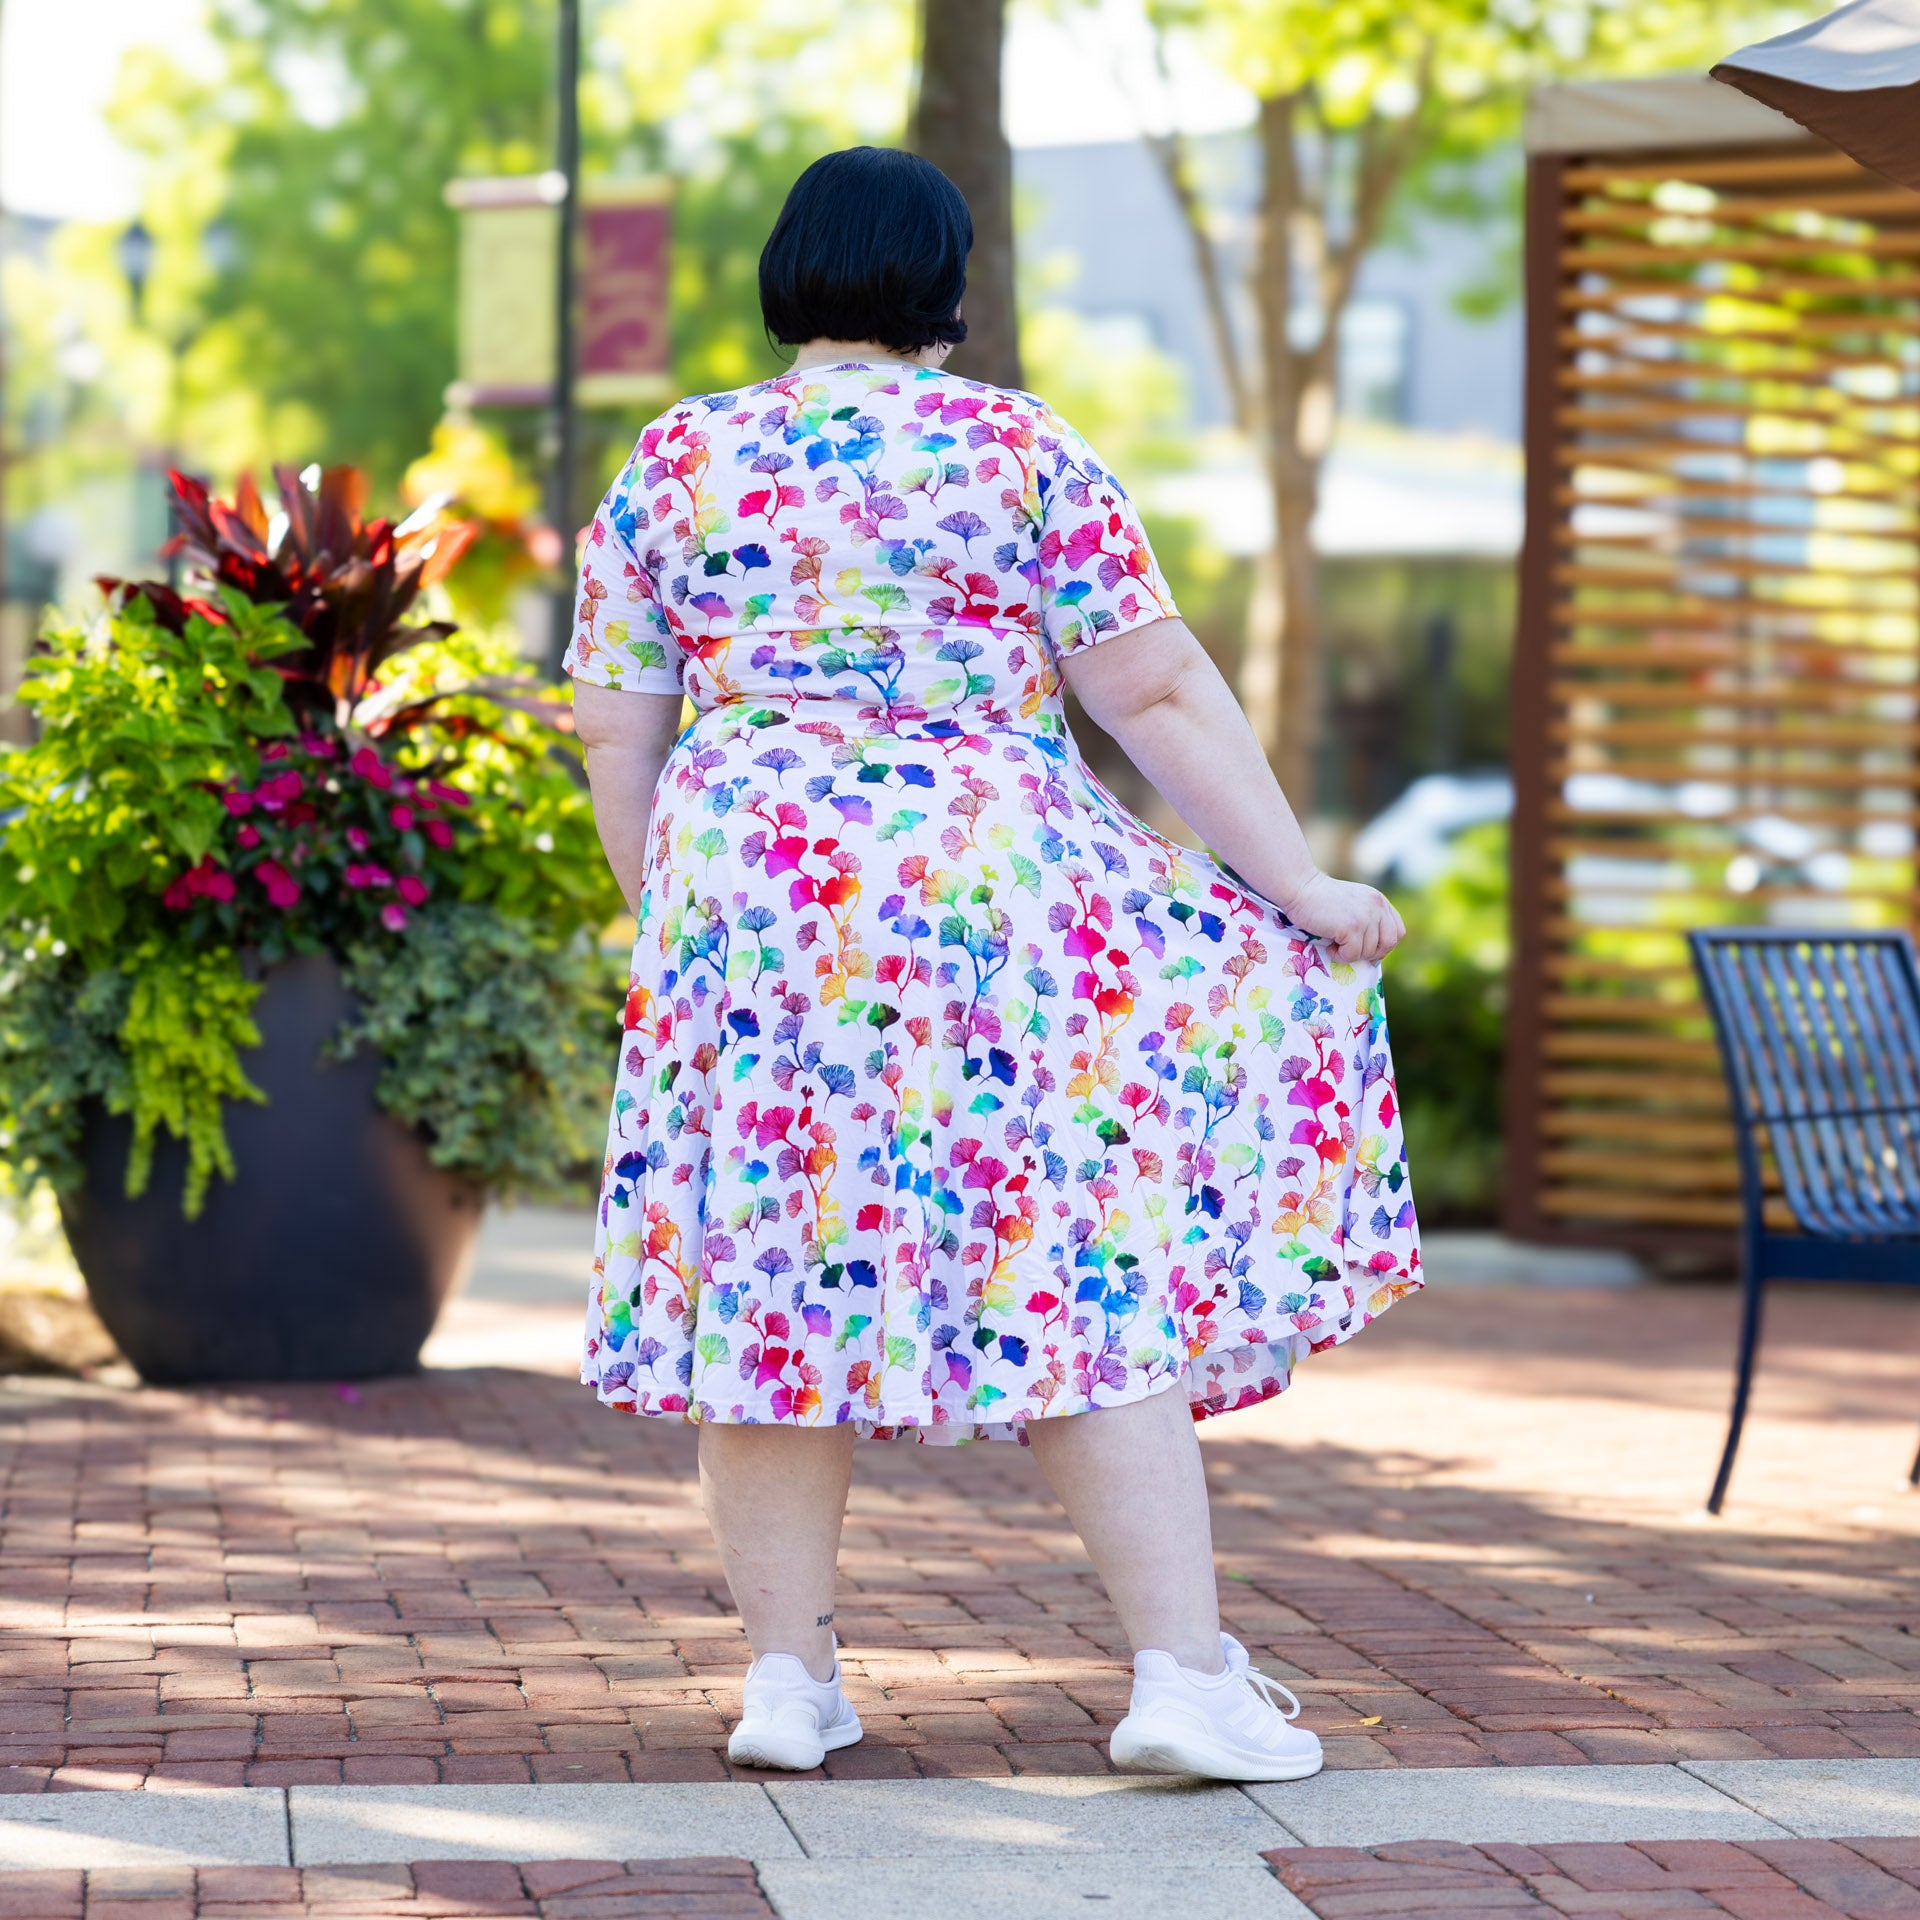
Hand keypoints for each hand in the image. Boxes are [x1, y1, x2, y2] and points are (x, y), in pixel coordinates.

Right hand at [1280, 871, 1405, 964]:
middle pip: (1388, 944)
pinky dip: (1340, 955)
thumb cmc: (1320, 900)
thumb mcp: (1353, 904)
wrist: (1300, 888)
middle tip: (1350, 949)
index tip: (1367, 948)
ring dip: (1350, 954)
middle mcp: (1377, 907)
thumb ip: (1367, 919)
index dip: (1384, 944)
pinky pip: (1352, 954)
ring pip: (1368, 952)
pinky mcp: (1351, 926)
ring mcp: (1365, 917)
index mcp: (1379, 901)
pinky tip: (1329, 945)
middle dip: (1370, 953)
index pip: (1397, 931)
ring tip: (1334, 943)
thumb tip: (1374, 955)